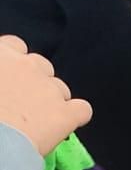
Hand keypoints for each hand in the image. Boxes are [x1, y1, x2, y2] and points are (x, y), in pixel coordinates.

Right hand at [0, 35, 91, 156]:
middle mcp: (27, 65)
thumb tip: (5, 89)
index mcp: (1, 53)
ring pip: (61, 88)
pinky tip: (67, 124)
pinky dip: (76, 115)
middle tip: (25, 103)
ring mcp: (50, 88)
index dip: (16, 64)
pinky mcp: (66, 113)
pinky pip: (82, 109)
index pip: (15, 46)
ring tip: (41, 119)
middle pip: (41, 66)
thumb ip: (0, 75)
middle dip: (37, 81)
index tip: (12, 80)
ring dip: (54, 100)